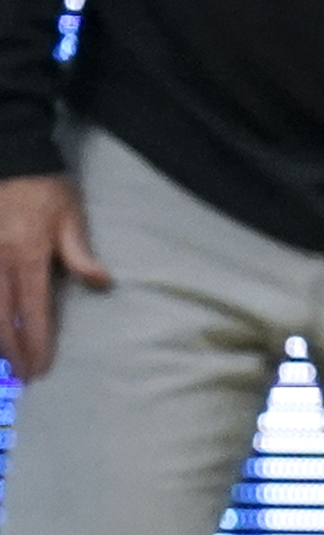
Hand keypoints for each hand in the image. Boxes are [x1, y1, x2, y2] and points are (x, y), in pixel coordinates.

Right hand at [0, 170, 108, 380]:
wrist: (9, 157)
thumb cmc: (44, 189)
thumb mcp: (70, 216)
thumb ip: (80, 252)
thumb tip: (102, 282)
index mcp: (26, 257)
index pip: (32, 310)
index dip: (37, 342)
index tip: (42, 367)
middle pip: (0, 317)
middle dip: (11, 350)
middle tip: (23, 377)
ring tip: (5, 362)